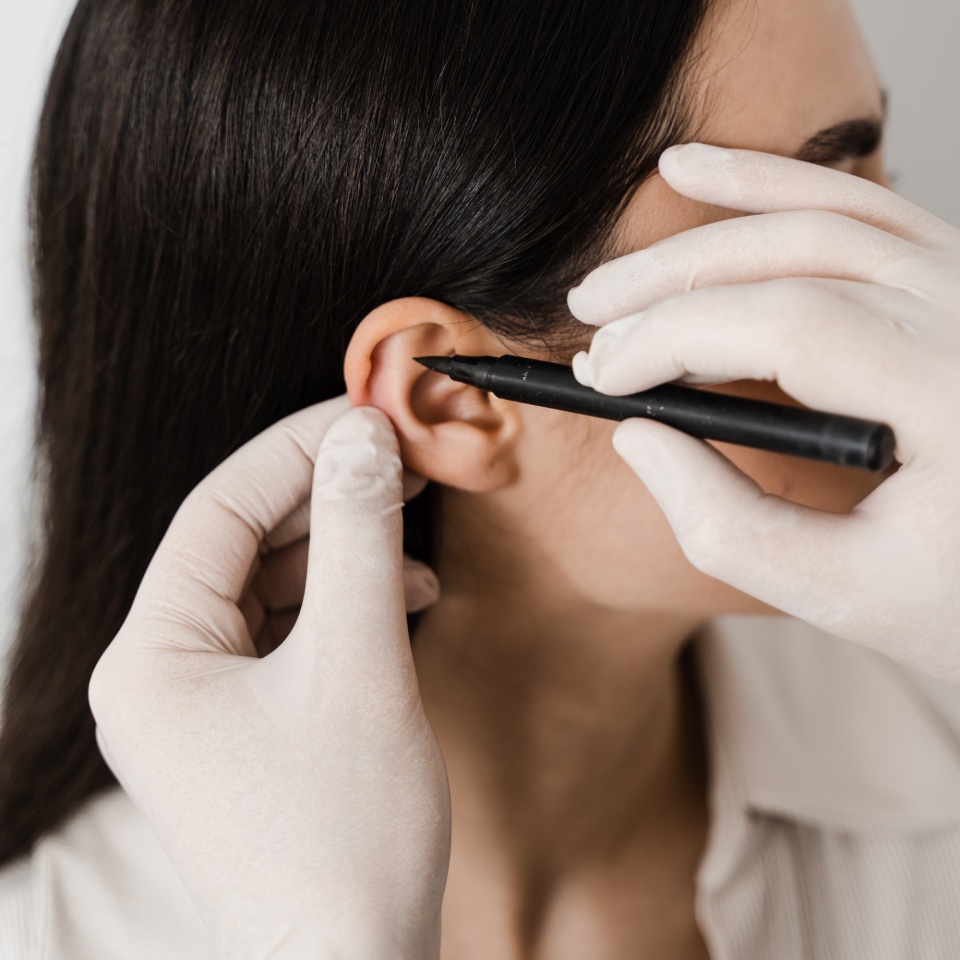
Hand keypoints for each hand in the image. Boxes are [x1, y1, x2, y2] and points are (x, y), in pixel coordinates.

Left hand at [89, 395, 449, 958]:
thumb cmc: (346, 837)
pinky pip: (288, 632)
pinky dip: (344, 604)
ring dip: (343, 550)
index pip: (220, 509)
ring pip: (271, 585)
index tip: (369, 417)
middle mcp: (160, 675)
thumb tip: (362, 436)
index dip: (297, 449)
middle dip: (325, 497)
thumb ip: (359, 537)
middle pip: (243, 542)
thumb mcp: (359, 664)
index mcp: (151, 658)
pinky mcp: (246, 723)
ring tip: (409, 537)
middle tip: (399, 464)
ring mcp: (201, 703)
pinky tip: (400, 598)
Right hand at [568, 143, 959, 683]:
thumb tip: (636, 434)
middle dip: (670, 283)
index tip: (603, 375)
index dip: (674, 336)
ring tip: (619, 272)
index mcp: (956, 391)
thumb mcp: (844, 594)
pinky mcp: (958, 281)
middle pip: (795, 255)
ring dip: (706, 233)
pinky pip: (861, 210)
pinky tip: (700, 174)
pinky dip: (774, 190)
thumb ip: (725, 524)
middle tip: (588, 317)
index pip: (789, 323)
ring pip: (822, 215)